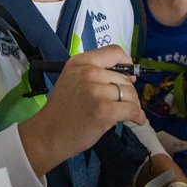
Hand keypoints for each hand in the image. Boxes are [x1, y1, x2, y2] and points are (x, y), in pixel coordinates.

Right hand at [18, 45, 144, 176]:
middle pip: (124, 78)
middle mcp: (88, 72)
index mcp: (80, 62)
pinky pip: (132, 110)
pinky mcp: (105, 110)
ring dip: (132, 105)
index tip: (128, 76)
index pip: (114, 51)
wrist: (48, 134)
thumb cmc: (62, 110)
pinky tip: (136, 120)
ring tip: (125, 114)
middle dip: (128, 93)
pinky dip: (138, 117)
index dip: (126, 63)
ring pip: (130, 94)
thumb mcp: (73, 80)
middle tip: (121, 105)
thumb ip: (96, 73)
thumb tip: (131, 76)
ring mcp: (96, 91)